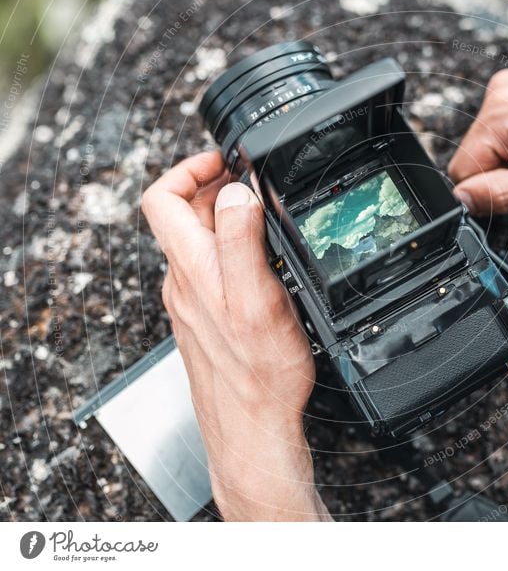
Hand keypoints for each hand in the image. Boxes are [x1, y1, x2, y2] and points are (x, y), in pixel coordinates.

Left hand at [141, 151, 329, 520]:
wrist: (253, 427)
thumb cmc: (259, 373)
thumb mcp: (256, 297)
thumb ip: (240, 240)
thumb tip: (233, 192)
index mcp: (191, 268)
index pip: (162, 198)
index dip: (190, 168)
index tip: (225, 162)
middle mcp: (184, 282)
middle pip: (183, 216)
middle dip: (217, 189)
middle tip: (256, 184)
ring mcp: (193, 302)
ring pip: (199, 243)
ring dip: (227, 218)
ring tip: (265, 216)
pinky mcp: (207, 320)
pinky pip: (212, 270)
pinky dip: (233, 250)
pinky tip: (263, 262)